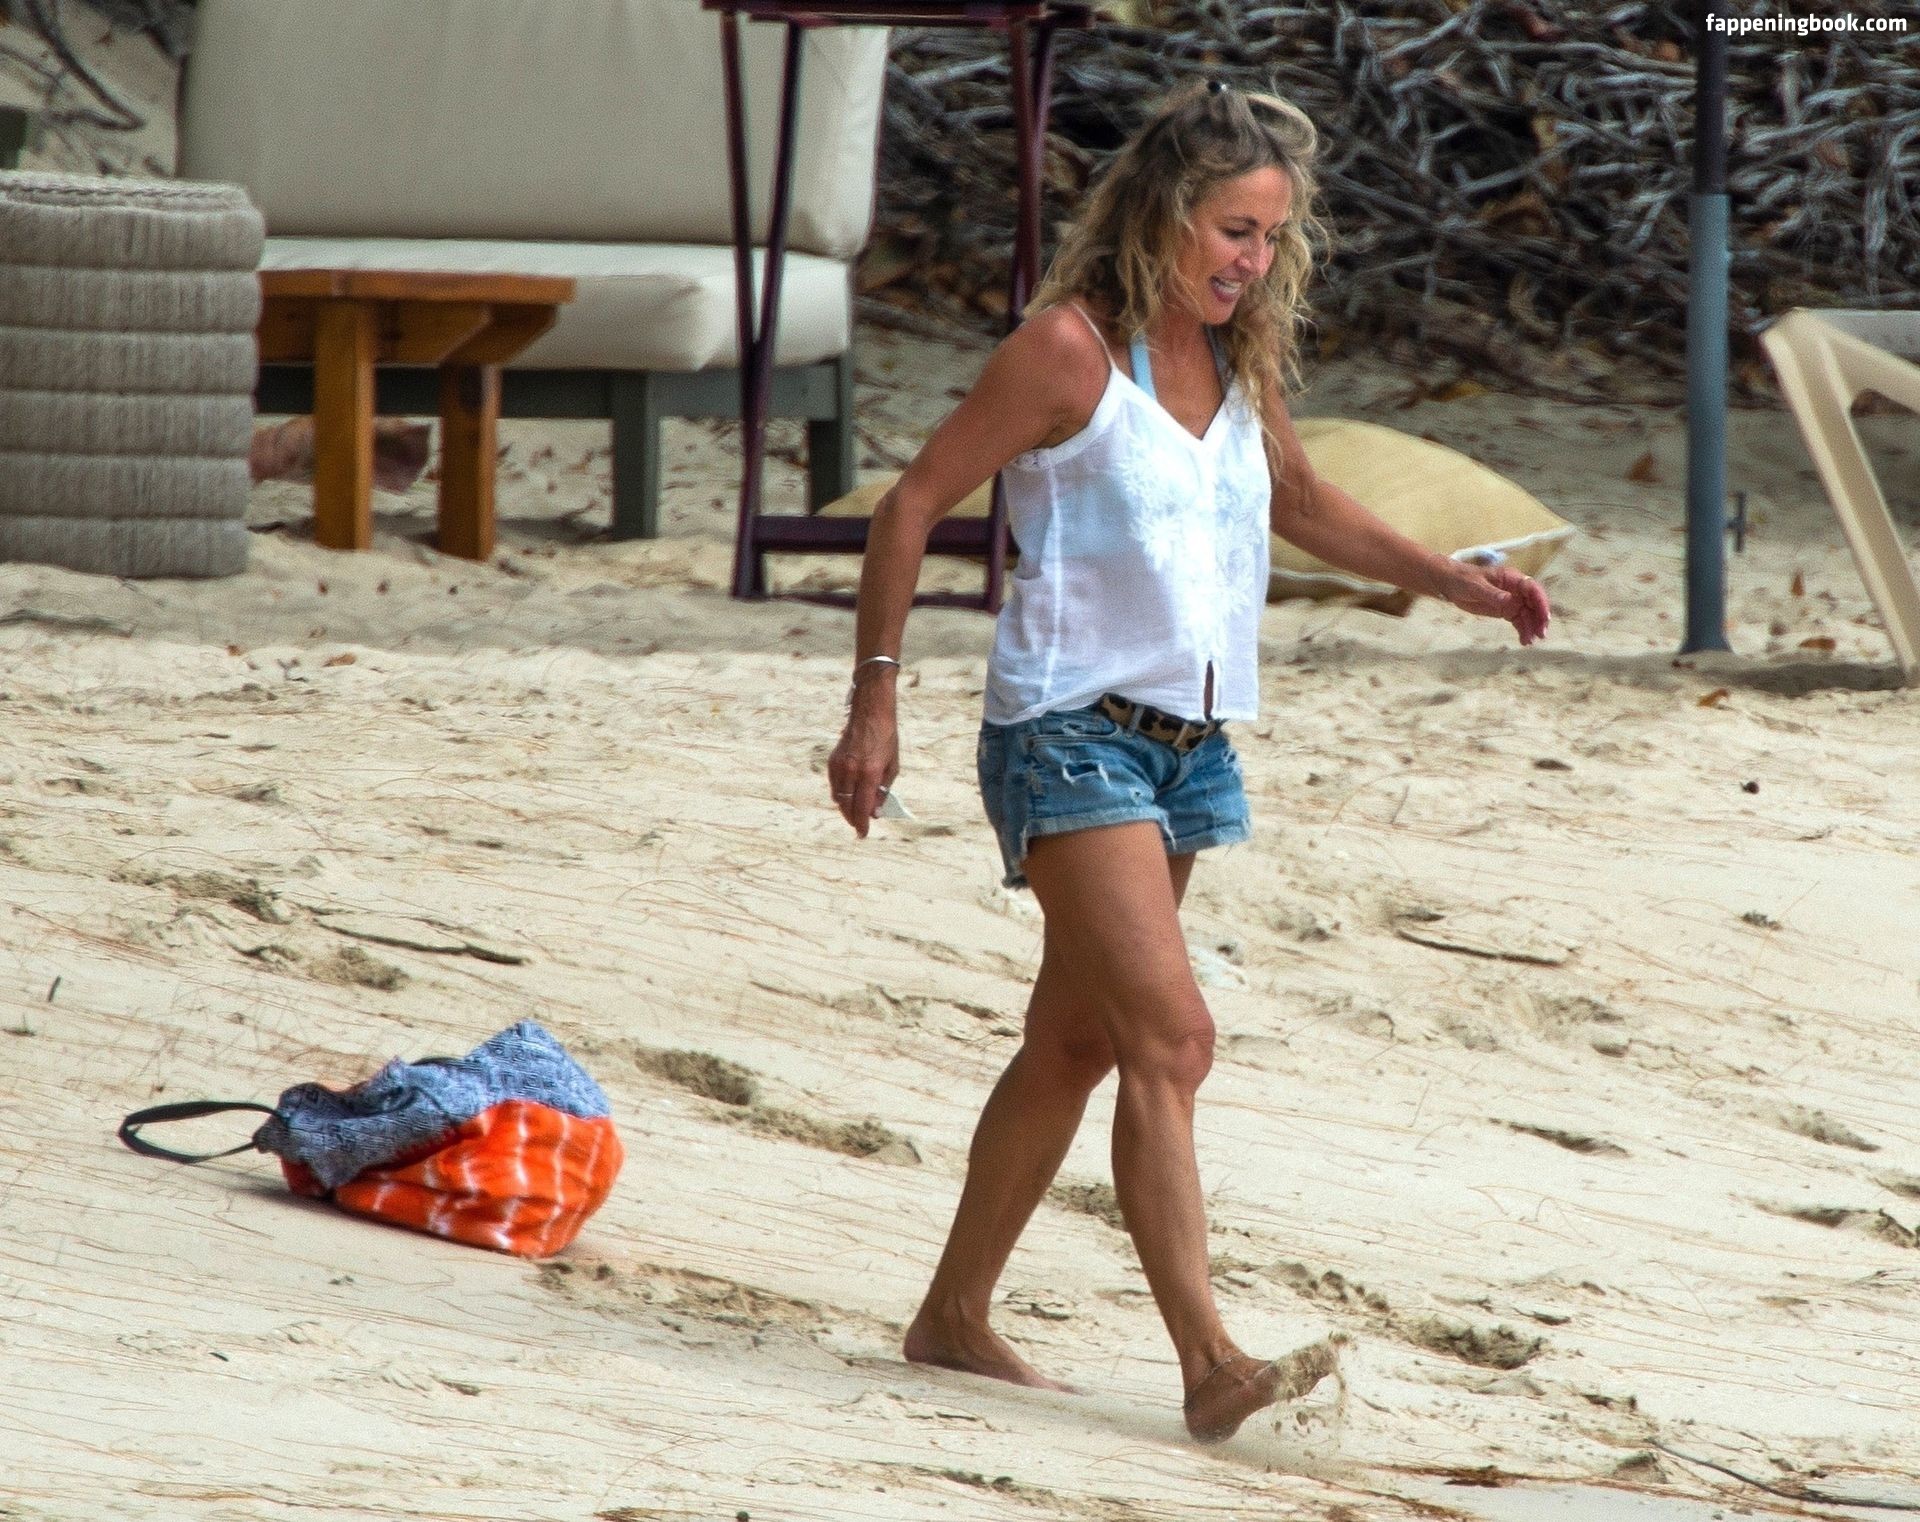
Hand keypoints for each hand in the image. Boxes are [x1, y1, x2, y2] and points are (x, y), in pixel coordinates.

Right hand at [827, 690, 899, 838]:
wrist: (870, 713)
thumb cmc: (885, 739)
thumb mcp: (892, 766)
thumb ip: (883, 790)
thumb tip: (876, 812)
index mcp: (870, 773)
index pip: (863, 807)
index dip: (862, 823)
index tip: (863, 834)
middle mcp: (852, 771)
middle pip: (848, 805)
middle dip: (853, 819)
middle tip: (859, 826)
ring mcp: (840, 766)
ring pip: (838, 797)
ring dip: (845, 808)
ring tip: (854, 813)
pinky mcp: (832, 760)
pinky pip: (834, 785)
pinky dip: (839, 794)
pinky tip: (847, 795)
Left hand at [1439, 560, 1550, 645]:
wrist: (1450, 584)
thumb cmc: (1463, 579)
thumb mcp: (1475, 585)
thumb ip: (1492, 593)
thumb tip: (1508, 599)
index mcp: (1511, 578)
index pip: (1532, 589)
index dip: (1540, 602)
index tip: (1544, 616)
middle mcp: (1515, 590)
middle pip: (1534, 603)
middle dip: (1539, 618)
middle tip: (1541, 634)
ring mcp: (1512, 601)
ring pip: (1528, 614)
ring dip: (1532, 627)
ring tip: (1530, 641)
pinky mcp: (1505, 611)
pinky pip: (1519, 621)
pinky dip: (1523, 630)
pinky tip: (1524, 641)